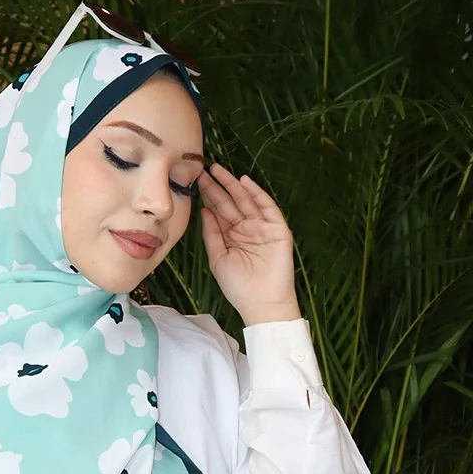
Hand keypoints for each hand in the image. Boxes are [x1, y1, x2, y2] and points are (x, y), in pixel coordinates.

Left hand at [198, 164, 298, 322]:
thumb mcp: (218, 258)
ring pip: (246, 201)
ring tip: (218, 170)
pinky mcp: (277, 229)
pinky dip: (257, 194)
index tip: (196, 182)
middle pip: (230, 203)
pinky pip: (267, 207)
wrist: (261, 303)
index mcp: (231, 236)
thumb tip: (204, 211)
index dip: (209, 197)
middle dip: (217, 187)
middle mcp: (246, 229)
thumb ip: (211, 234)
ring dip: (233, 185)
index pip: (219, 212)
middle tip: (203, 170)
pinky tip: (245, 182)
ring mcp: (262, 228)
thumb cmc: (238, 286)